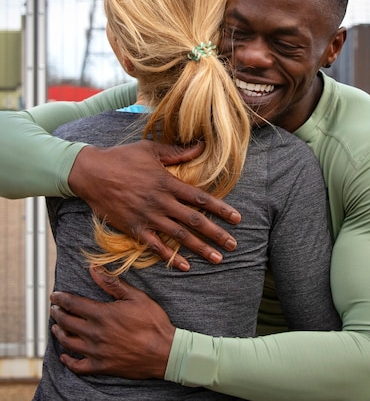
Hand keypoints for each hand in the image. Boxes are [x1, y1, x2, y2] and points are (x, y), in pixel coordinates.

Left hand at [50, 265, 174, 378]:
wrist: (164, 351)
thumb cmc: (152, 321)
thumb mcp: (135, 296)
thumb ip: (112, 283)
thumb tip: (94, 269)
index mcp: (102, 314)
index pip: (73, 304)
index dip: (61, 298)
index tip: (54, 295)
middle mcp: (94, 333)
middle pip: (67, 323)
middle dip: (57, 314)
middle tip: (53, 309)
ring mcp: (96, 352)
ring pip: (68, 343)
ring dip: (59, 333)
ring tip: (56, 327)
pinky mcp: (101, 367)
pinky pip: (77, 366)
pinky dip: (68, 361)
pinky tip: (64, 356)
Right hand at [69, 140, 240, 270]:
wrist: (91, 172)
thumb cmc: (122, 157)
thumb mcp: (151, 149)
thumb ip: (177, 152)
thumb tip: (201, 145)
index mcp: (168, 182)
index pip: (200, 198)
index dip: (220, 209)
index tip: (237, 218)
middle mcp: (161, 202)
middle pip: (195, 220)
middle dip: (216, 233)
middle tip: (233, 245)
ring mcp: (147, 217)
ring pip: (179, 236)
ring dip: (200, 248)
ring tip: (217, 258)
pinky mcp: (133, 228)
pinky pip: (155, 246)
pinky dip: (170, 257)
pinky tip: (185, 266)